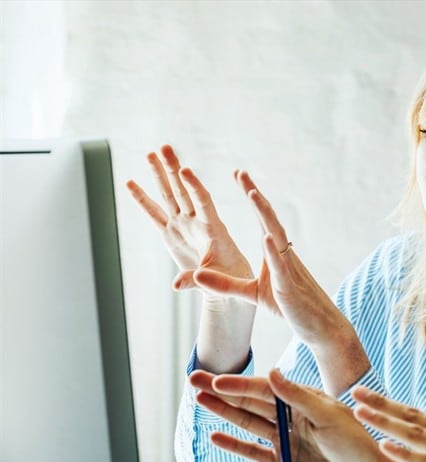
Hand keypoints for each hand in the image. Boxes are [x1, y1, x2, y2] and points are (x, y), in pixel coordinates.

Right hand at [127, 145, 255, 372]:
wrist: (228, 284)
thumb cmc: (231, 279)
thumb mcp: (219, 281)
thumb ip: (198, 280)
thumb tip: (176, 285)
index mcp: (214, 229)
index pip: (204, 202)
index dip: (195, 187)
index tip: (185, 170)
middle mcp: (197, 222)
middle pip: (184, 191)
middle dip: (173, 170)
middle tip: (165, 147)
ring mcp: (183, 225)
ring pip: (169, 195)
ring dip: (160, 175)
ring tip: (150, 153)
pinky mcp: (172, 234)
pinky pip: (154, 213)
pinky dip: (142, 199)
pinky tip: (131, 183)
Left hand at [191, 170, 369, 393]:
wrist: (320, 326)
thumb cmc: (289, 307)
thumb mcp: (252, 294)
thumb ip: (225, 284)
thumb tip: (197, 274)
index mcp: (275, 253)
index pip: (262, 219)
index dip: (251, 196)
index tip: (239, 175)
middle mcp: (283, 254)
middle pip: (268, 218)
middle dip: (254, 194)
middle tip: (240, 172)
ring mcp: (288, 268)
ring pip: (276, 235)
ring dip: (265, 214)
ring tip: (252, 194)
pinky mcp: (289, 286)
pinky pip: (281, 266)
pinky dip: (273, 251)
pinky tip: (267, 237)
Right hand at [192, 369, 425, 461]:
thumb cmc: (356, 443)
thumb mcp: (329, 415)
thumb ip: (298, 396)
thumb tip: (272, 372)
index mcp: (304, 399)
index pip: (265, 389)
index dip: (240, 384)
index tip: (217, 379)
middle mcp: (292, 416)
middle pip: (250, 401)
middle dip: (222, 391)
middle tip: (194, 379)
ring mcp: (285, 439)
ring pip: (248, 423)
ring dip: (223, 412)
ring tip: (199, 400)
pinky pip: (253, 452)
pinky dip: (234, 444)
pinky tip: (216, 436)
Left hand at [352, 386, 425, 461]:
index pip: (423, 415)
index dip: (396, 408)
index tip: (374, 400)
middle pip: (412, 415)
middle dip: (381, 404)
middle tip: (355, 391)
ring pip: (413, 432)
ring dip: (383, 421)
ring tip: (358, 410)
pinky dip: (404, 452)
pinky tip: (384, 445)